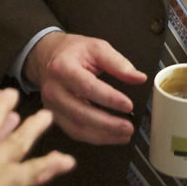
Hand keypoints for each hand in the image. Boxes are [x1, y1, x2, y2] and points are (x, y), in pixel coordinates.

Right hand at [25, 32, 146, 144]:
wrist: (47, 56)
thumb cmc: (72, 51)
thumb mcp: (97, 48)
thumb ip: (118, 63)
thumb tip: (139, 78)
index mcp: (63, 68)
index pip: (87, 87)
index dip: (109, 98)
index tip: (128, 105)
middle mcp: (54, 89)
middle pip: (80, 112)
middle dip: (107, 124)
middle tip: (129, 127)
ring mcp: (51, 106)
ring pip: (76, 127)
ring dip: (102, 135)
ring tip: (123, 135)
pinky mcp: (54, 116)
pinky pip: (74, 132)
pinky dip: (93, 137)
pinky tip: (109, 136)